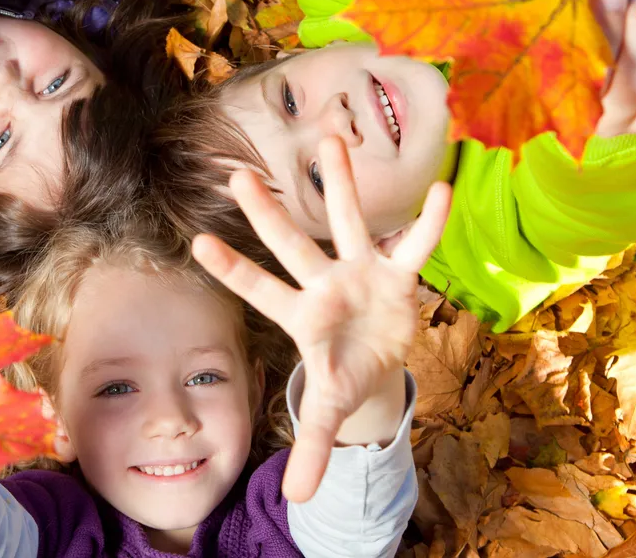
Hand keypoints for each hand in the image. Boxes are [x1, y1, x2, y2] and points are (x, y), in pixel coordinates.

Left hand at [192, 137, 450, 502]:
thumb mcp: (330, 411)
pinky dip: (429, 222)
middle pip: (293, 246)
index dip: (232, 270)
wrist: (380, 359)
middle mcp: (325, 283)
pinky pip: (416, 245)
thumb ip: (313, 447)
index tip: (195, 242)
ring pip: (348, 221)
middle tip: (237, 178)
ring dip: (340, 183)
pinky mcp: (400, 274)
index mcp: (302, 316)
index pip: (260, 290)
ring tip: (330, 138)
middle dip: (267, 216)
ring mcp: (362, 272)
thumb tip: (296, 497)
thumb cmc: (344, 374)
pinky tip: (441, 189)